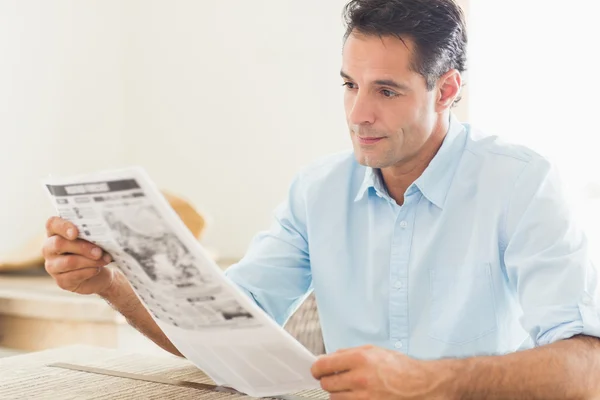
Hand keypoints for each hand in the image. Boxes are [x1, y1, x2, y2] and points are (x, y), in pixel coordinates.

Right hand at [43, 216, 114, 295]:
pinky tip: (97, 269)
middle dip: (82, 247)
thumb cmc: (94, 250)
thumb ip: (91, 234)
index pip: (52, 223)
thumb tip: (100, 233)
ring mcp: (52, 266)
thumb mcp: (93, 239)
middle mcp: (49, 248)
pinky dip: (89, 271)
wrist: (100, 272)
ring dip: (90, 261)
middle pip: (59, 244)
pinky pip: (74, 275)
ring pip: (69, 262)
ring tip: (104, 260)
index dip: (62, 227)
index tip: (75, 233)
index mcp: (56, 233)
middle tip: (99, 251)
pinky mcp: (61, 281)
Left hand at [311, 345, 454, 399]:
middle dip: (327, 380)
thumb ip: (348, 353)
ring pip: (334, 398)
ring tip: (349, 386)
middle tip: (334, 378)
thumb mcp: (373, 350)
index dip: (316, 368)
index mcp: (360, 359)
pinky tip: (356, 395)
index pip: (323, 365)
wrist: (420, 385)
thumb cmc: (399, 367)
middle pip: (326, 384)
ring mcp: (364, 397)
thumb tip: (328, 358)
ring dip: (338, 392)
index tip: (316, 369)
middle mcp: (360, 378)